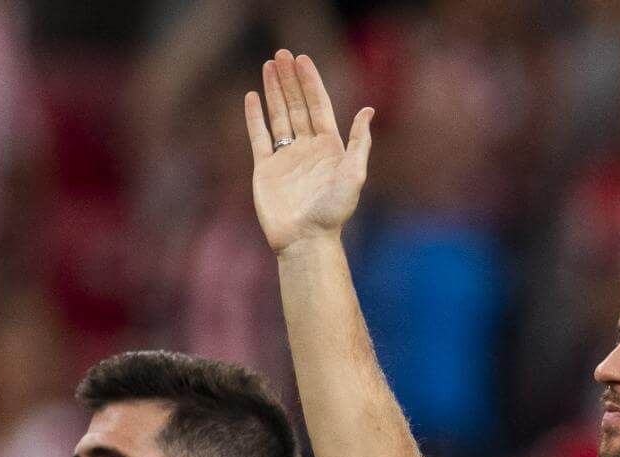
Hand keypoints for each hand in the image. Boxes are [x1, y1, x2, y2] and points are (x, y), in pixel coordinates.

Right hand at [245, 49, 374, 253]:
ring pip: (279, 116)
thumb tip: (367, 110)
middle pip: (298, 105)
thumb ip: (360, 143)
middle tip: (282, 54)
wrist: (305, 240)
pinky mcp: (266, 169)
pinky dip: (255, 117)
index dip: (311, 82)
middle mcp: (308, 149)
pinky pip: (259, 137)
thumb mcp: (354, 176)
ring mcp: (286, 157)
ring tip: (268, 65)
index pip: (319, 106)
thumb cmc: (333, 212)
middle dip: (290, 80)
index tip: (302, 60)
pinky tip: (252, 96)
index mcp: (330, 148)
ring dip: (274, 91)